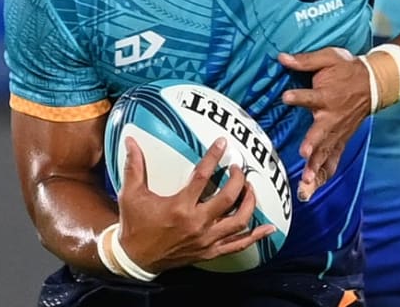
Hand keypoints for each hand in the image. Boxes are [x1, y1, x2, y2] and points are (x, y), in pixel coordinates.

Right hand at [115, 136, 276, 273]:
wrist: (136, 259)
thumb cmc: (135, 224)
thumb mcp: (131, 194)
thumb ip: (134, 166)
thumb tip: (130, 140)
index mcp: (179, 206)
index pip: (202, 176)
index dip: (214, 157)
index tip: (223, 143)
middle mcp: (197, 223)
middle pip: (228, 197)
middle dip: (238, 179)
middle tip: (238, 168)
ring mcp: (206, 240)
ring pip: (239, 220)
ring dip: (249, 202)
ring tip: (250, 188)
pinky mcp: (210, 252)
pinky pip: (238, 245)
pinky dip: (256, 237)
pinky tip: (269, 228)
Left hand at [279, 47, 371, 201]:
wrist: (374, 83)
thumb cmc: (347, 69)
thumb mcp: (328, 57)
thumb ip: (305, 61)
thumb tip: (281, 57)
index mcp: (326, 95)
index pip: (311, 96)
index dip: (299, 97)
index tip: (287, 96)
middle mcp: (331, 117)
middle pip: (321, 133)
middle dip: (313, 144)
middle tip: (304, 154)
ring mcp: (337, 132)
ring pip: (326, 154)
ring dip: (316, 170)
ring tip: (305, 186)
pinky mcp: (340, 140)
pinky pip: (332, 161)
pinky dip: (324, 176)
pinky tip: (313, 191)